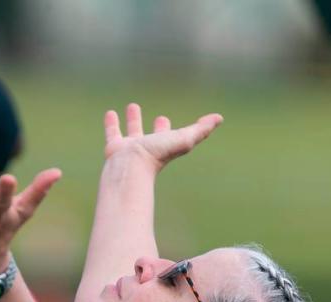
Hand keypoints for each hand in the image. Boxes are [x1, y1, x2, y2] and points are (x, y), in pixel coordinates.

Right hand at [104, 103, 222, 172]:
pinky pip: (113, 132)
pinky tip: (110, 113)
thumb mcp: (184, 139)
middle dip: (157, 127)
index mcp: (164, 146)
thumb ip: (201, 129)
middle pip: (154, 136)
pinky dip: (112, 123)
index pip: (171, 136)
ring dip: (134, 120)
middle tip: (160, 117)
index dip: (171, 129)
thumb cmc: (158, 155)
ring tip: (132, 106)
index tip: (169, 120)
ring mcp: (131, 148)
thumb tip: (219, 118)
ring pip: (133, 131)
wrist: (130, 167)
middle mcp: (148, 147)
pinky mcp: (115, 147)